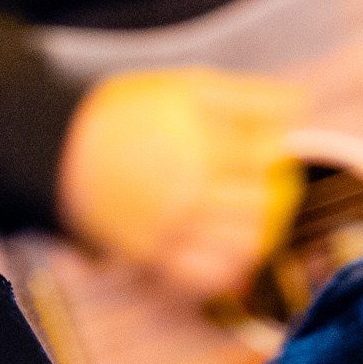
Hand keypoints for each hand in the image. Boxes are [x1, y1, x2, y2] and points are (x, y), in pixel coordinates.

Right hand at [56, 67, 304, 299]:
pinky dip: (227, 269)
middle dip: (270, 191)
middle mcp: (188, 187)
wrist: (60, 148)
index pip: (268, 153)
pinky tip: (229, 251)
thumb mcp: (184, 86)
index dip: (278, 148)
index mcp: (199, 141)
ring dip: (257, 231)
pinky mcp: (151, 257)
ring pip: (242, 244)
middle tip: (263, 184)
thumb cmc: (129, 112)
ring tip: (249, 217)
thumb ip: (246, 95)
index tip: (270, 146)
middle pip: (261, 201)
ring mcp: (170, 227)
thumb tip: (302, 101)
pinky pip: (206, 277)